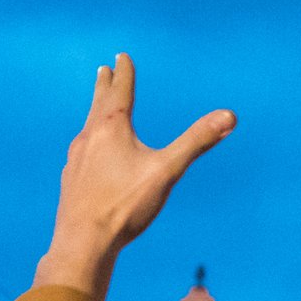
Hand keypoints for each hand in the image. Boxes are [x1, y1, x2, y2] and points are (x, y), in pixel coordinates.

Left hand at [34, 54, 234, 298]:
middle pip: (98, 105)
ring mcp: (76, 160)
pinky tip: (89, 155)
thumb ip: (197, 142)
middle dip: (104, 86)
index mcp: (111, 129)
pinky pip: (81, 151)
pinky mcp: (71, 181)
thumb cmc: (125, 206)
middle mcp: (89, 138)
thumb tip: (229, 116)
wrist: (82, 243)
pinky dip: (88, 141)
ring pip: (87, 128)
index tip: (121, 56)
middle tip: (103, 70)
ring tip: (97, 111)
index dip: (123, 73)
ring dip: (95, 113)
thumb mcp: (167, 171)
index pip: (120, 92)